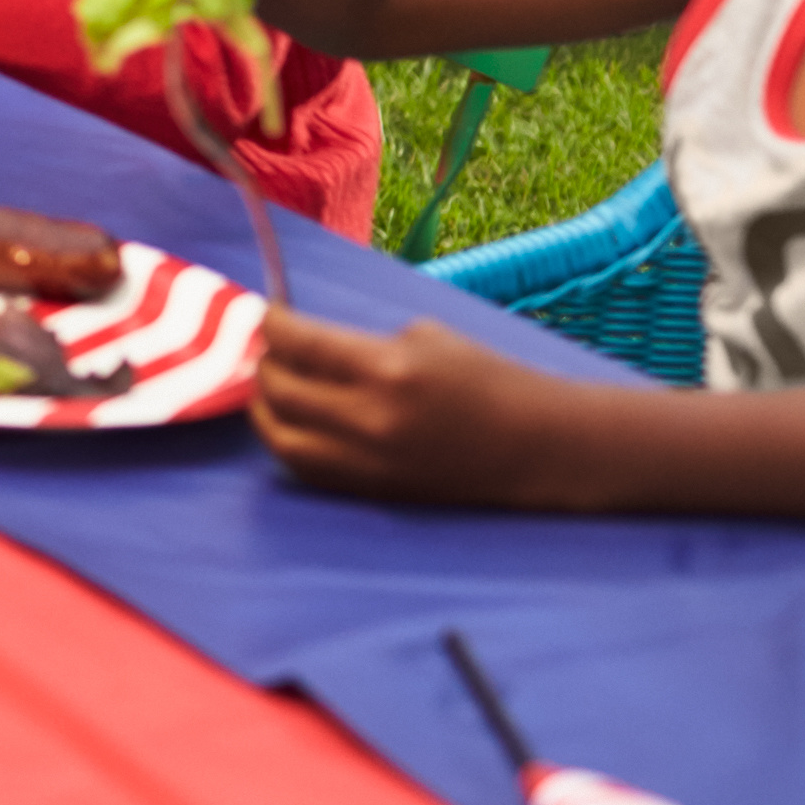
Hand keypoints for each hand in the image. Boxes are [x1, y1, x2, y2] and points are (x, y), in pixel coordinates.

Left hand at [248, 308, 573, 505]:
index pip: (299, 343)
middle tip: (273, 347)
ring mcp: (368, 463)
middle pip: (279, 389)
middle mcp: (370, 420)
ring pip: (280, 436)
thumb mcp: (425, 339)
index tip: (268, 313)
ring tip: (274, 386)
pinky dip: (287, 441)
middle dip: (267, 361)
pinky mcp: (373, 491)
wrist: (538, 447)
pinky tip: (294, 421)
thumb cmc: (488, 380)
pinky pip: (306, 467)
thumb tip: (304, 341)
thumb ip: (360, 343)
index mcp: (388, 370)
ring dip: (266, 406)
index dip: (273, 323)